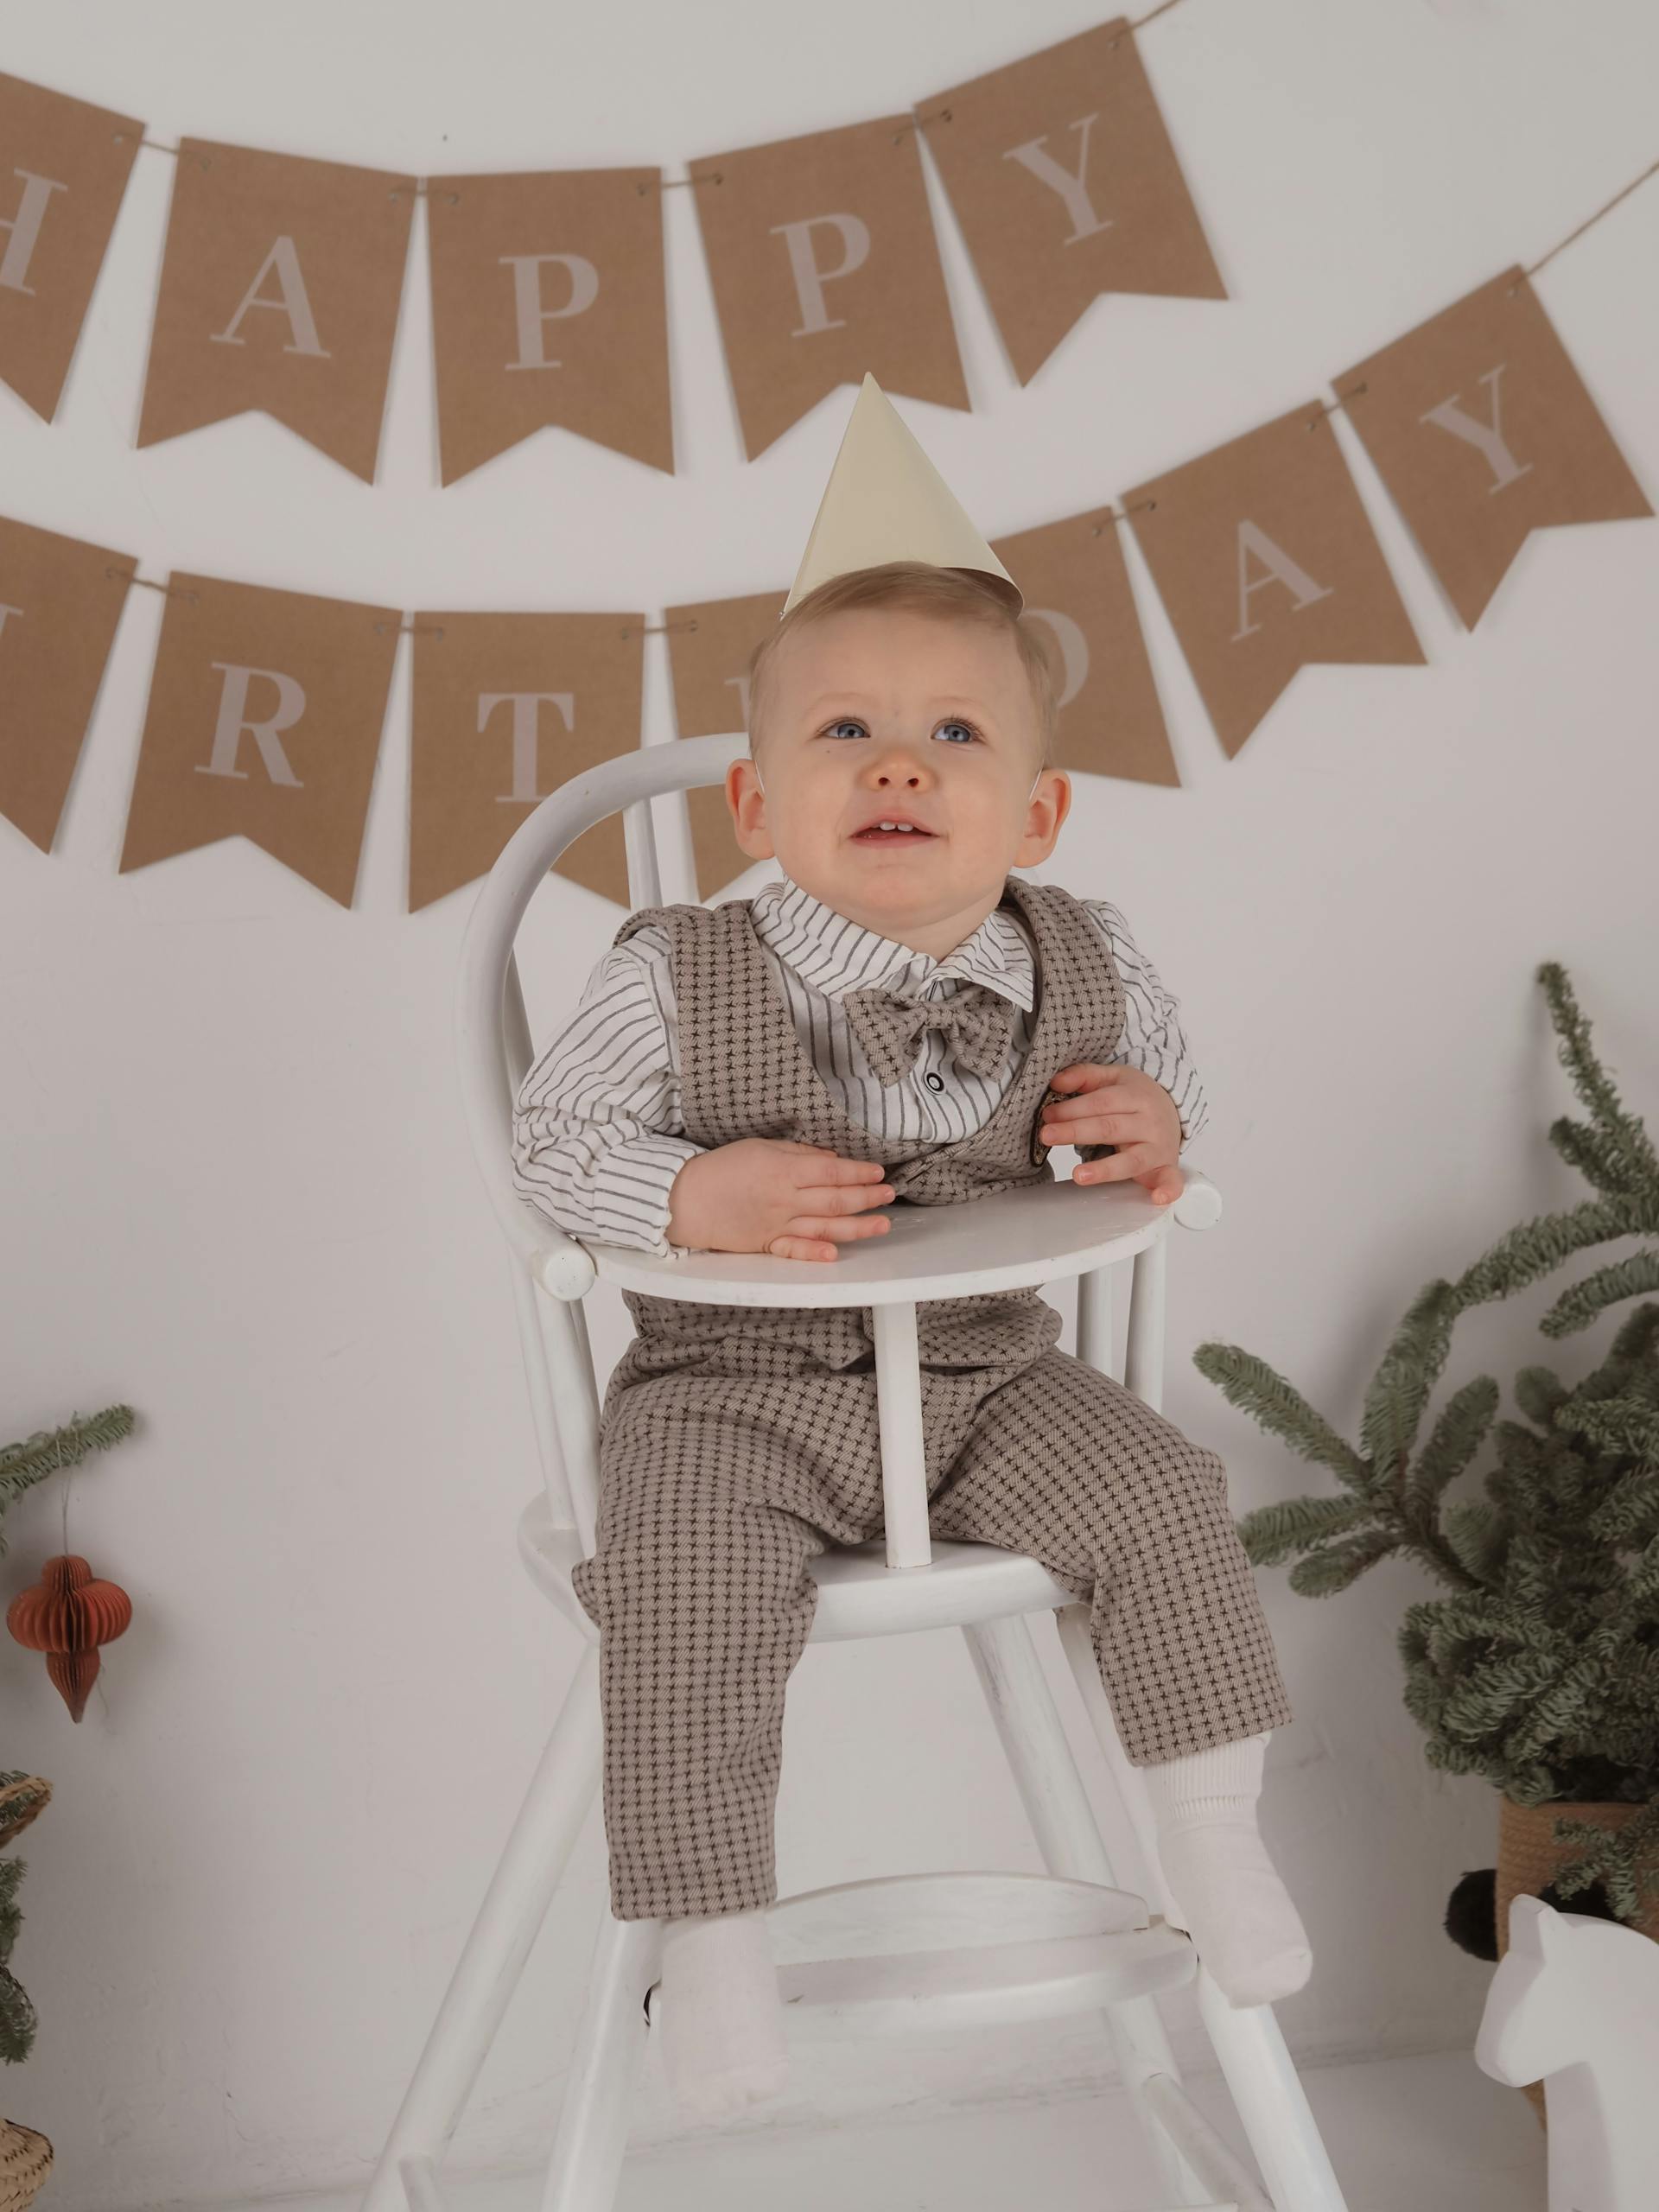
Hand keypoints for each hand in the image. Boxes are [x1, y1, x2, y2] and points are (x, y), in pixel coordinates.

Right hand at [667, 1138, 893, 1261]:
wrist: (685, 1198)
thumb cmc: (722, 1167)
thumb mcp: (761, 1147)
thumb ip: (798, 1153)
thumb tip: (832, 1159)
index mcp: (783, 1171)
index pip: (831, 1172)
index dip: (858, 1172)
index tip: (879, 1172)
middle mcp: (784, 1200)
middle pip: (834, 1200)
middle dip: (866, 1197)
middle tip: (890, 1194)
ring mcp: (776, 1225)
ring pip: (824, 1227)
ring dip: (856, 1227)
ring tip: (882, 1225)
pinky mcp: (766, 1244)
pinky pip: (793, 1251)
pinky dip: (813, 1254)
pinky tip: (834, 1255)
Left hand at [1038, 1062, 1185, 1206]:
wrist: (1174, 1111)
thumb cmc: (1136, 1098)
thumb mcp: (1113, 1078)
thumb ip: (1084, 1075)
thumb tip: (1056, 1082)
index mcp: (1135, 1096)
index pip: (1101, 1103)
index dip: (1073, 1109)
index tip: (1048, 1115)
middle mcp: (1149, 1122)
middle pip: (1110, 1128)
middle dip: (1077, 1131)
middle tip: (1047, 1135)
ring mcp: (1158, 1147)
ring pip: (1132, 1160)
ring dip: (1106, 1169)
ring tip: (1079, 1174)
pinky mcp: (1166, 1169)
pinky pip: (1171, 1181)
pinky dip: (1168, 1190)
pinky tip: (1158, 1199)